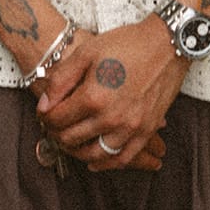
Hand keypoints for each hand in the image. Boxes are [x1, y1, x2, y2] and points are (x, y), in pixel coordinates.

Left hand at [35, 18, 185, 171]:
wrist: (166, 45)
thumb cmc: (126, 45)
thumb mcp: (86, 52)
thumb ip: (61, 80)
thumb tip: (44, 105)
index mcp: (92, 97)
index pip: (56, 119)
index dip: (44, 117)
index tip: (44, 113)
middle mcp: (110, 118)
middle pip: (71, 138)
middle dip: (56, 134)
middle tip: (53, 127)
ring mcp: (130, 128)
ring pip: (94, 154)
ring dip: (77, 152)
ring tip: (70, 143)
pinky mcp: (145, 131)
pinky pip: (122, 158)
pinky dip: (106, 164)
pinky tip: (94, 161)